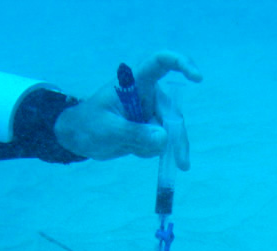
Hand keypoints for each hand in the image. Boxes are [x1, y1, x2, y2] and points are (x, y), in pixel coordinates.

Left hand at [53, 50, 202, 168]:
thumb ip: (133, 133)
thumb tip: (164, 139)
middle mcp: (147, 93)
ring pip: (169, 131)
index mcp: (134, 81)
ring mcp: (150, 111)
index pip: (160, 62)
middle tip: (181, 162)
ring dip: (158, 147)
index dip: (181, 63)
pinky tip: (134, 150)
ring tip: (134, 151)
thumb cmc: (87, 125)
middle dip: (177, 137)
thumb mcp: (107, 130)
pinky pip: (161, 142)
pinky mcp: (150, 127)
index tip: (197, 78)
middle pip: (172, 112)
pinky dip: (150, 150)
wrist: (79, 138)